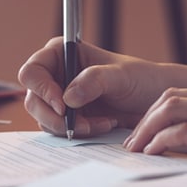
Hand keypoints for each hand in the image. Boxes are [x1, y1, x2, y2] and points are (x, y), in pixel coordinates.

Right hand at [18, 37, 164, 136]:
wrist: (154, 102)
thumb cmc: (140, 79)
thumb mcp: (121, 76)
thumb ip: (94, 80)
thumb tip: (68, 98)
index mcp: (61, 54)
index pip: (32, 71)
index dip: (41, 89)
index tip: (62, 106)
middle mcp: (56, 75)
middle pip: (34, 100)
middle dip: (56, 117)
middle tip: (82, 125)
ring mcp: (59, 98)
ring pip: (44, 119)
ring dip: (70, 127)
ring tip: (100, 123)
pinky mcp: (68, 117)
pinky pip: (59, 131)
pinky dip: (78, 133)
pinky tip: (101, 125)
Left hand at [124, 88, 186, 169]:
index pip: (183, 95)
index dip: (157, 111)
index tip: (143, 130)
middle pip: (171, 97)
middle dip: (145, 118)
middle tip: (131, 141)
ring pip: (172, 110)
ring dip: (147, 128)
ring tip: (135, 147)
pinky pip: (184, 133)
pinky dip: (162, 141)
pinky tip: (153, 152)